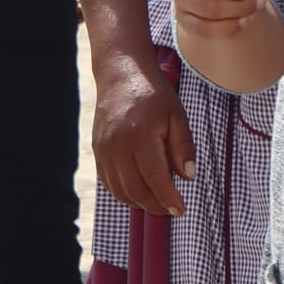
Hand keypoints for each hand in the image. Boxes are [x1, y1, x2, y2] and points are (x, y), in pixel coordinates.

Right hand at [92, 51, 195, 215]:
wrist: (120, 74)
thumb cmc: (153, 94)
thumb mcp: (177, 116)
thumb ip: (183, 147)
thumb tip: (187, 177)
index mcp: (140, 135)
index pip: (155, 178)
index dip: (168, 198)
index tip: (181, 209)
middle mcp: (118, 144)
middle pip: (135, 189)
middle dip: (155, 206)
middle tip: (171, 209)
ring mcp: (103, 148)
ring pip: (119, 189)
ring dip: (139, 202)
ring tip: (157, 201)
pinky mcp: (96, 149)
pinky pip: (107, 180)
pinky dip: (122, 192)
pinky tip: (138, 190)